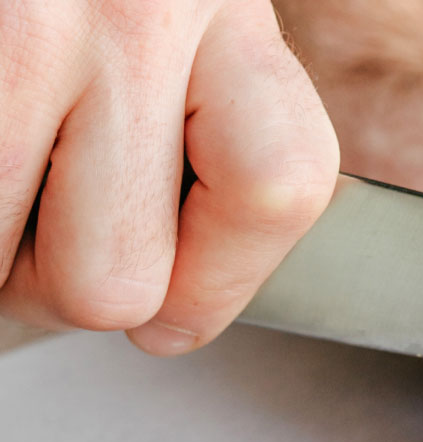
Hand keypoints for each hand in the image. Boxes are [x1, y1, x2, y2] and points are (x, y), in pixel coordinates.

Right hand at [0, 0, 338, 353]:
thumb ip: (206, 115)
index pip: (280, 186)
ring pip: (8, 263)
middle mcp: (132, 6)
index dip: (220, 283)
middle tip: (47, 223)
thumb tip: (169, 307)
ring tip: (7, 172)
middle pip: (118, 276)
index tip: (174, 314)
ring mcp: (21, 21)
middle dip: (69, 280)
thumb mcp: (176, 5)